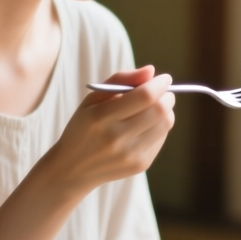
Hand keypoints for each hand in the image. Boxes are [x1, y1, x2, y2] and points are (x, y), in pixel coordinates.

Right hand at [42, 66, 174, 194]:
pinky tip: (147, 125)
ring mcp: (130, 154)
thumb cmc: (85, 127)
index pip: (144, 96)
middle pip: (159, 110)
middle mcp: (117, 138)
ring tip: (156, 107)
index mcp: (101, 117)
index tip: (164, 78)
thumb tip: (151, 71)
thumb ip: (120, 79)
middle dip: (167, 96)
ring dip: (167, 111)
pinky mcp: (140, 165)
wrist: (73, 168)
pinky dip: (160, 127)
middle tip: (163, 92)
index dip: (159, 84)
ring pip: (165, 125)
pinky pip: (161, 139)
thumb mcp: (92, 99)